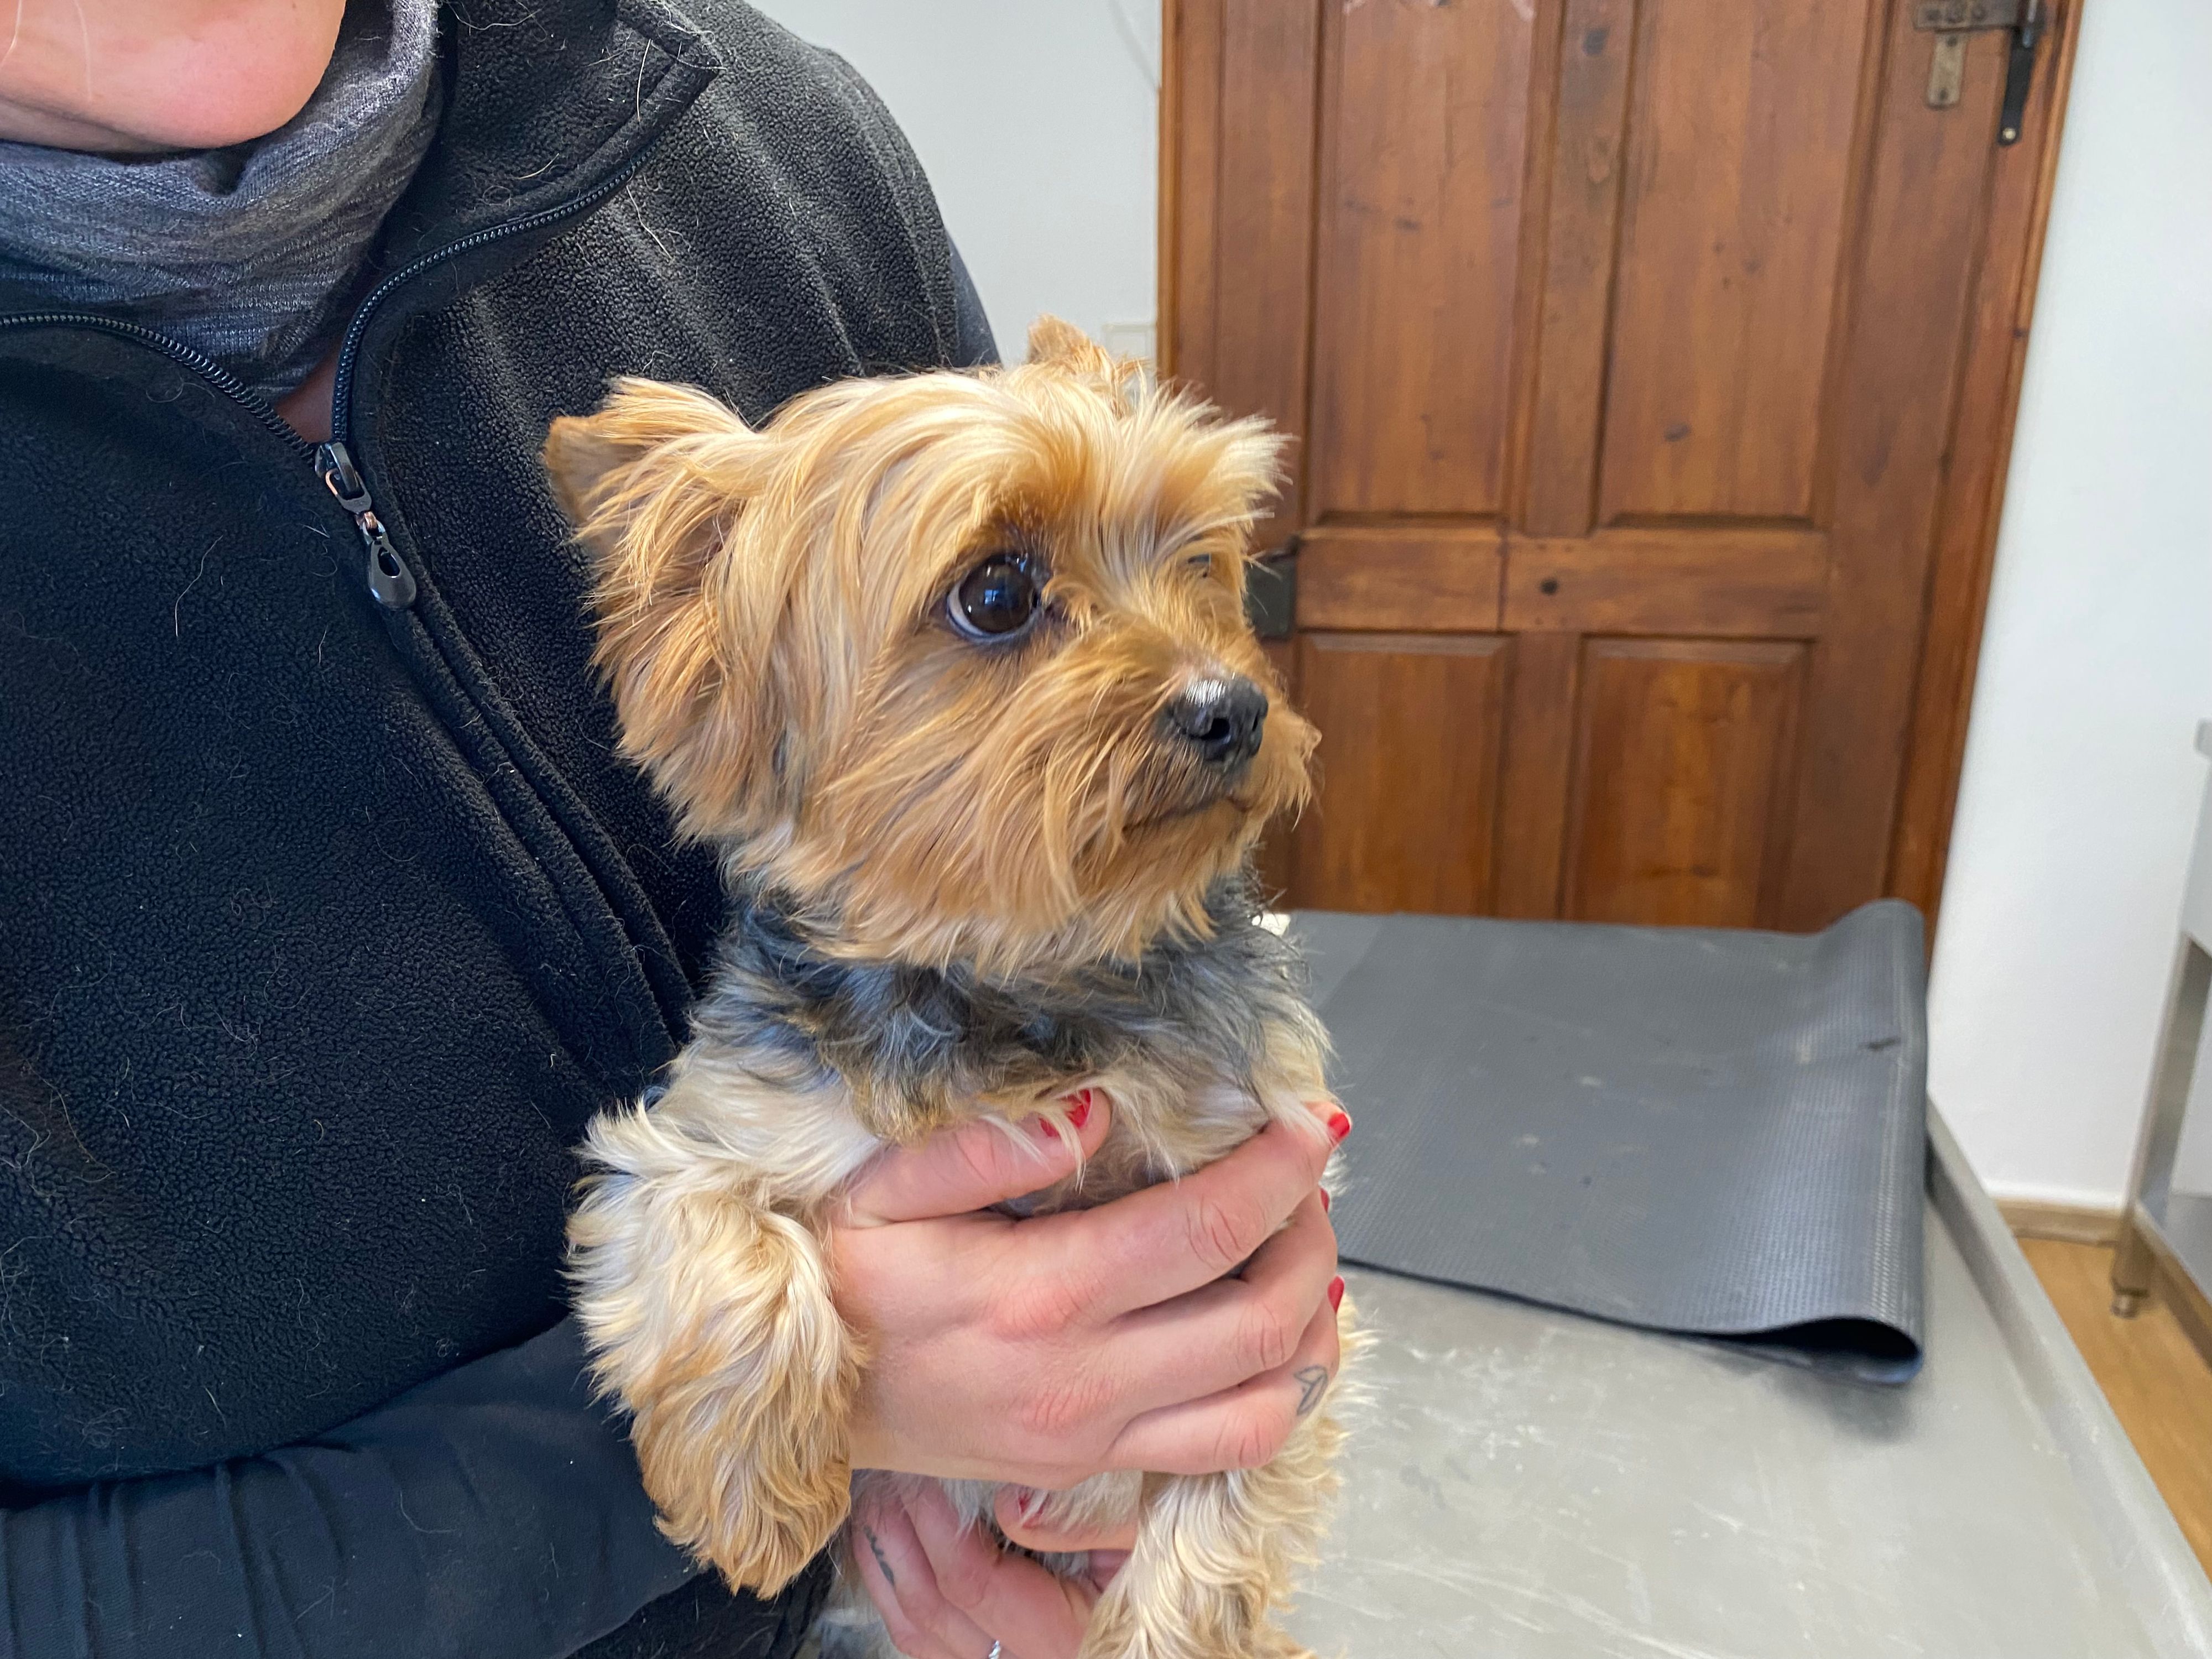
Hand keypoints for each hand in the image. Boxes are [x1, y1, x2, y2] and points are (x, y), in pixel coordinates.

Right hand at [829, 1095, 1347, 1489]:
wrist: (799, 1404)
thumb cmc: (844, 1282)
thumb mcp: (881, 1191)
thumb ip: (982, 1146)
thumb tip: (1094, 1110)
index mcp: (1038, 1293)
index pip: (1206, 1229)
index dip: (1279, 1170)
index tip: (1308, 1121)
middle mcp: (1084, 1377)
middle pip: (1263, 1318)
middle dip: (1311, 1236)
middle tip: (1305, 1180)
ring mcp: (1097, 1436)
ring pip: (1269, 1403)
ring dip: (1311, 1325)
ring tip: (1299, 1253)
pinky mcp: (1097, 1469)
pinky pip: (1230, 1451)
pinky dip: (1281, 1394)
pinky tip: (1270, 1335)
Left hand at [849, 1480, 1136, 1658]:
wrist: (1172, 1618)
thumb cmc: (1164, 1560)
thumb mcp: (1147, 1534)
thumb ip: (1090, 1519)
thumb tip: (1014, 1504)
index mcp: (1063, 1638)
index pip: (975, 1583)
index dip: (939, 1528)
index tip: (924, 1473)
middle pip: (931, 1611)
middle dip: (900, 1538)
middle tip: (888, 1475)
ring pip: (917, 1632)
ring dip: (888, 1564)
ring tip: (877, 1504)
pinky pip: (923, 1643)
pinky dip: (895, 1593)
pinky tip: (886, 1549)